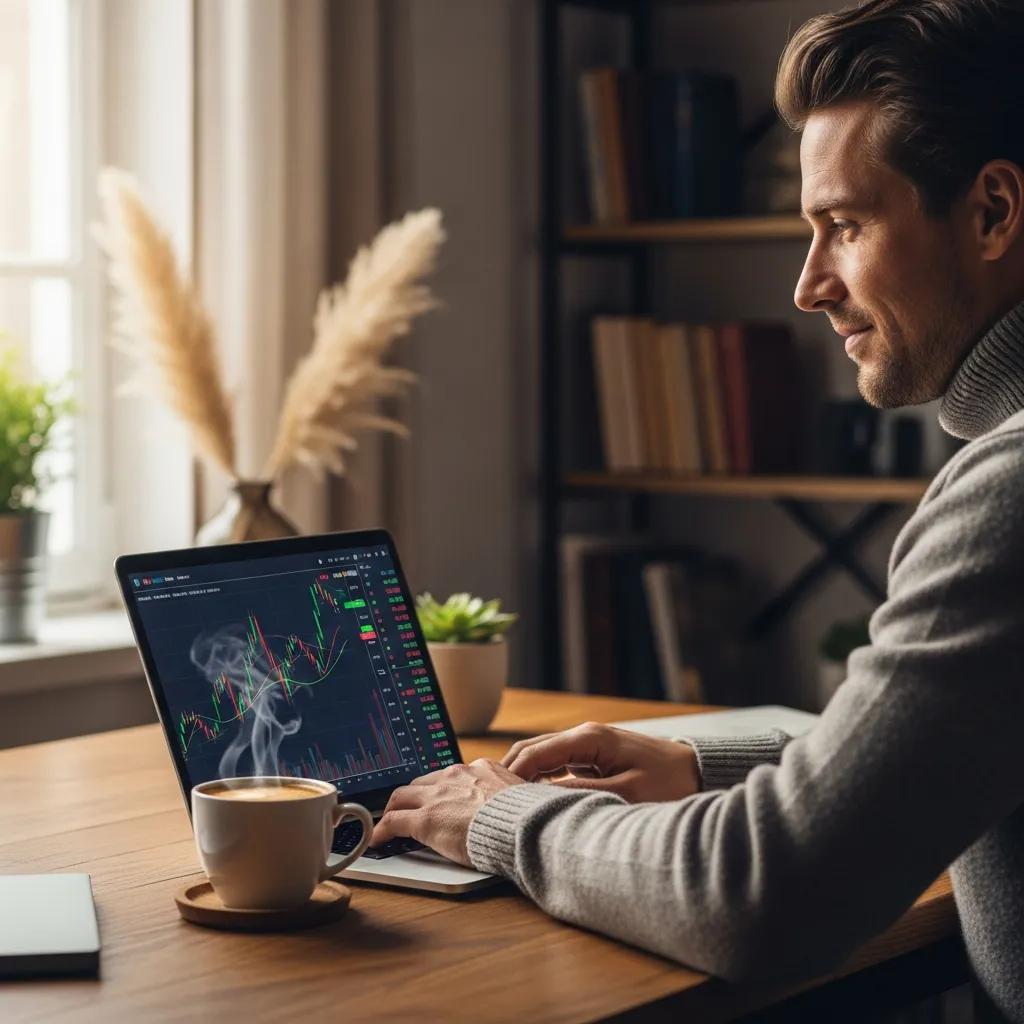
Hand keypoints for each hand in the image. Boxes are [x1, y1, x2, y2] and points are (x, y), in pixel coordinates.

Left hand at [371, 759, 523, 865]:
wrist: (522, 825)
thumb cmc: (530, 817)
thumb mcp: (522, 796)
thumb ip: (510, 798)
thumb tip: (521, 808)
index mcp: (481, 768)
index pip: (451, 776)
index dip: (440, 789)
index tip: (439, 798)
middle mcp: (456, 775)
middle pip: (422, 782)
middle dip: (413, 796)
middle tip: (407, 809)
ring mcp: (438, 796)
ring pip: (402, 796)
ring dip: (395, 808)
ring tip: (388, 822)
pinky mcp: (424, 820)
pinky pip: (394, 821)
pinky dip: (383, 830)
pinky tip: (378, 839)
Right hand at [501, 721, 699, 802]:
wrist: (699, 771)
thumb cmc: (670, 783)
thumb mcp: (628, 794)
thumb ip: (583, 795)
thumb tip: (542, 801)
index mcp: (589, 739)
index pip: (534, 754)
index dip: (510, 776)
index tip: (492, 800)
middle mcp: (584, 735)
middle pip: (531, 750)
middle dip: (508, 774)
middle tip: (488, 803)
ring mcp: (588, 744)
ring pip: (541, 757)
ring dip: (522, 777)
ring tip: (504, 804)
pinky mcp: (594, 756)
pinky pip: (557, 765)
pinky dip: (540, 779)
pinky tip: (532, 800)